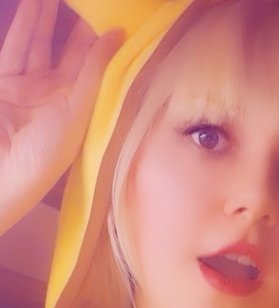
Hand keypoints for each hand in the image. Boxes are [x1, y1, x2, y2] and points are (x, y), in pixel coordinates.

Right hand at [0, 0, 122, 233]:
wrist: (4, 171)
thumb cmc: (49, 147)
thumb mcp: (77, 109)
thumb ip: (93, 71)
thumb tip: (118, 34)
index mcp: (80, 101)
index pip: (92, 62)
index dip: (98, 35)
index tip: (110, 10)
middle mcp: (56, 91)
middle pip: (66, 48)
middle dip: (71, 19)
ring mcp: (28, 86)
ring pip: (38, 42)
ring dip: (44, 15)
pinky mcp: (4, 83)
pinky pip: (15, 48)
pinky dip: (24, 27)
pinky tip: (32, 4)